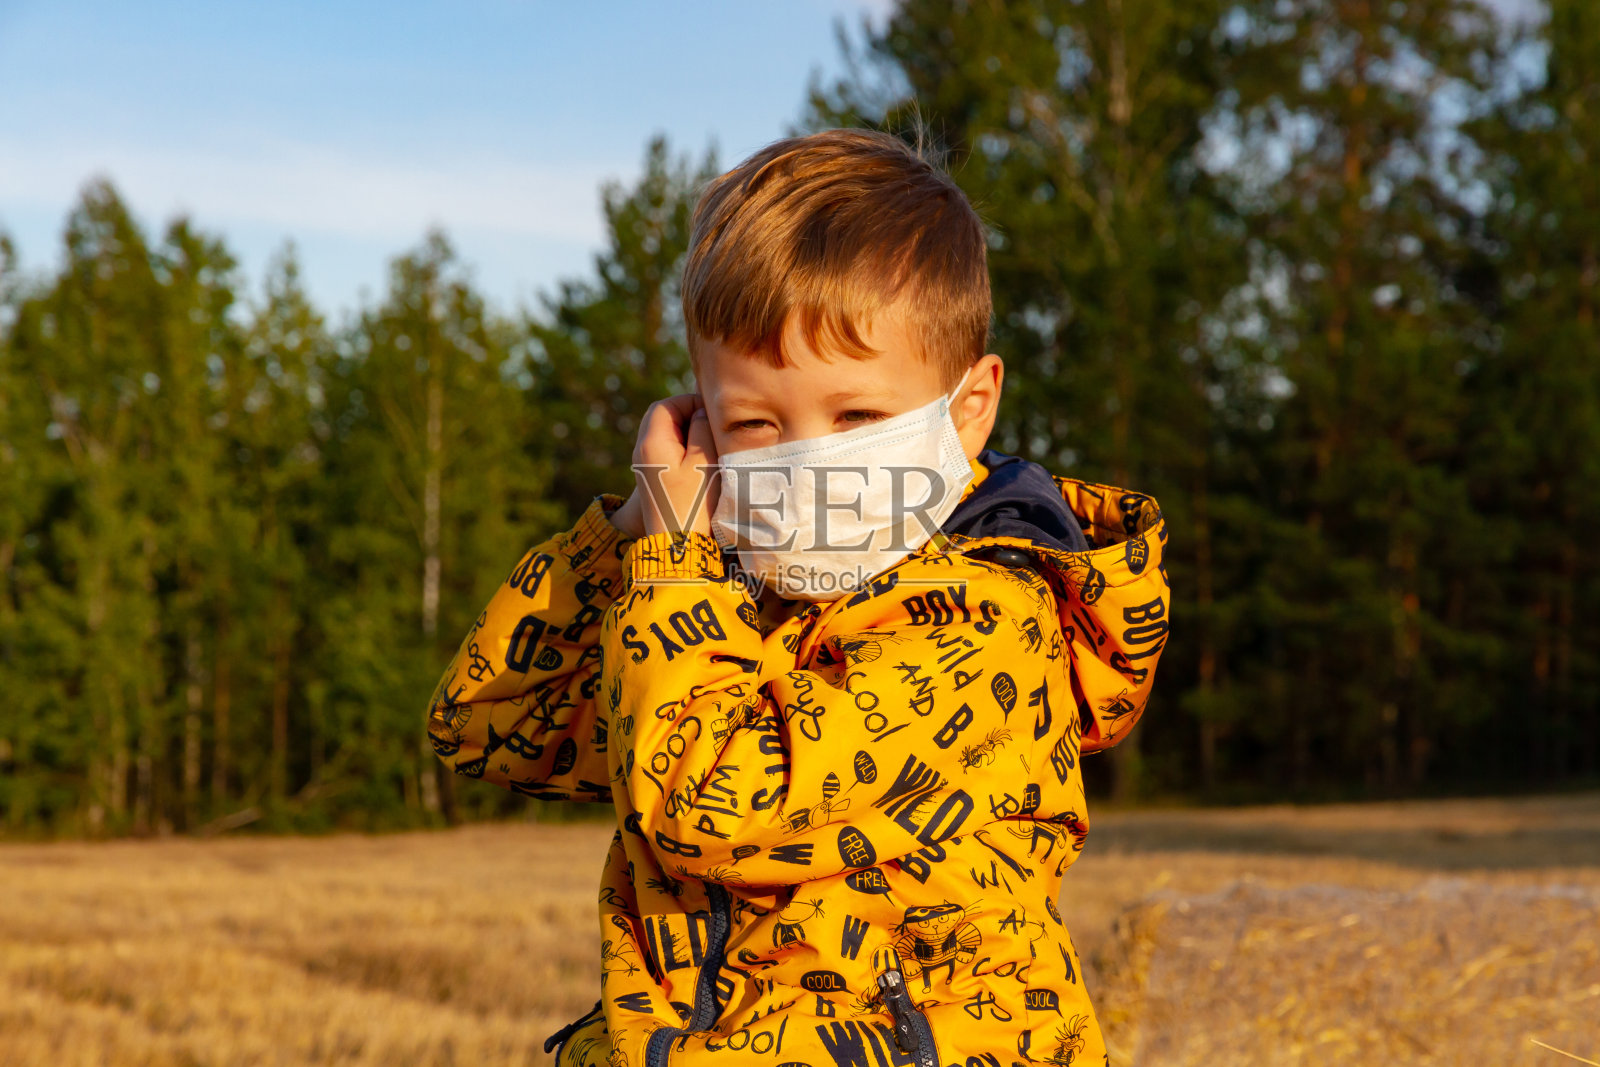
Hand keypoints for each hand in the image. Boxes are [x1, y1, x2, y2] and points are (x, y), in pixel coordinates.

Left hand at [622, 394, 718, 537]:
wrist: (679, 547)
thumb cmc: (695, 504)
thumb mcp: (705, 461)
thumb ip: (702, 428)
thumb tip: (700, 412)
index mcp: (652, 442)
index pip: (666, 405)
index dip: (690, 401)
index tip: (714, 413)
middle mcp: (643, 452)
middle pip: (661, 418)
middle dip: (688, 415)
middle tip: (713, 425)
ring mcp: (646, 467)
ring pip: (664, 435)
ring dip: (687, 433)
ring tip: (711, 444)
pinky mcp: (653, 481)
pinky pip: (666, 452)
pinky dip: (683, 449)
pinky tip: (702, 462)